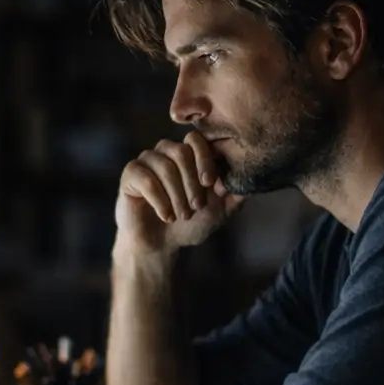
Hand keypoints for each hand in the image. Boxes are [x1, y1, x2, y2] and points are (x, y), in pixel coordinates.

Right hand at [115, 132, 244, 257]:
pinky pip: (146, 178)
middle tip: (196, 208)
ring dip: (176, 195)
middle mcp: (167, 152)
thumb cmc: (190, 224)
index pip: (197, 139)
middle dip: (191, 183)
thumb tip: (252, 175)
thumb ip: (236, 193)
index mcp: (189, 155)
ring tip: (180, 216)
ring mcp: (147, 161)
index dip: (205, 158)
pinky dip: (159, 200)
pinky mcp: (130, 174)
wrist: (161, 245)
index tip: (210, 184)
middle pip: (181, 152)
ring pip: (164, 166)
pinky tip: (166, 216)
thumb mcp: (221, 211)